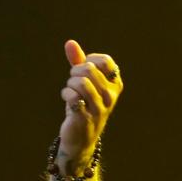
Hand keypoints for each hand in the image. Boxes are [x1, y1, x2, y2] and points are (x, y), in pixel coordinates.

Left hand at [57, 38, 122, 175]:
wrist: (80, 138)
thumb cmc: (83, 105)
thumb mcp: (83, 82)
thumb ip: (78, 61)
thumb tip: (69, 43)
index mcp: (115, 84)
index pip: (104, 61)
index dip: (88, 61)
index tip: (82, 70)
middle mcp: (110, 96)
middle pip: (89, 69)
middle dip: (75, 71)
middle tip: (72, 81)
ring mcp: (99, 108)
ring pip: (82, 82)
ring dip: (70, 83)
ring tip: (69, 90)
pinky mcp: (86, 118)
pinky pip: (74, 97)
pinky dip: (66, 94)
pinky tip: (67, 98)